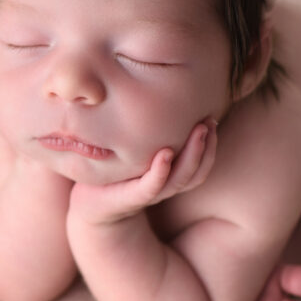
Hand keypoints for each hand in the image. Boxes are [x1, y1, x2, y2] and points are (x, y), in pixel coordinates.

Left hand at [70, 119, 217, 224]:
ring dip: (193, 155)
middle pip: (196, 172)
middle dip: (206, 147)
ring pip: (180, 179)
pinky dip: (161, 172)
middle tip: (209, 122)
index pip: (201, 165)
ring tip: (199, 131)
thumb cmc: (113, 173)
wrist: (89, 206)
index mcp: (169, 176)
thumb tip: (163, 95)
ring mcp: (148, 192)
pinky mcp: (129, 198)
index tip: (212, 119)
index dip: (211, 145)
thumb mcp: (134, 150)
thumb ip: (150, 132)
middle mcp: (163, 186)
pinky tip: (165, 154)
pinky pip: (150, 186)